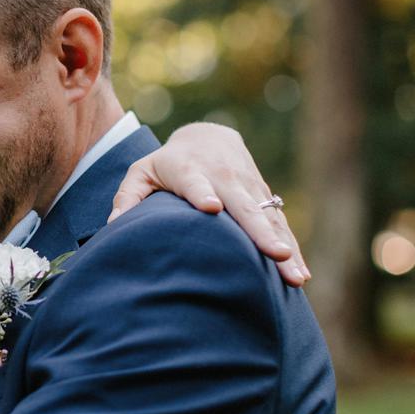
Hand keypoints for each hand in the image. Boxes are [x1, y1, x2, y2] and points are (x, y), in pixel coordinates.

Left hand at [107, 122, 309, 286]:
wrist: (209, 137)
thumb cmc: (167, 164)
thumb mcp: (141, 172)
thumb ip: (127, 197)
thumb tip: (112, 226)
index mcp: (188, 170)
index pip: (195, 182)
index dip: (201, 193)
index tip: (210, 208)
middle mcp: (224, 178)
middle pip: (243, 207)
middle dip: (259, 231)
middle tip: (275, 255)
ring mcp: (248, 188)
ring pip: (269, 220)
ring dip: (284, 248)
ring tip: (295, 277)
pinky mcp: (264, 198)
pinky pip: (280, 225)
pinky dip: (292, 248)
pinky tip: (301, 274)